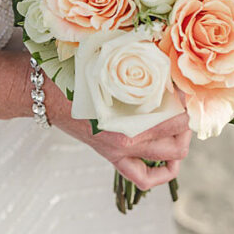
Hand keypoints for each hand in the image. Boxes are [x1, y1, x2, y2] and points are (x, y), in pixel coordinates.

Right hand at [43, 76, 190, 190]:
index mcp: (129, 118)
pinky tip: (170, 160)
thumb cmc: (78, 75)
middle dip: (188, 125)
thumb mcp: (113, 64)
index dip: (188, 102)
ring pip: (170, 160)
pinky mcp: (113, 157)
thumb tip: (170, 56)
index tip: (186, 88)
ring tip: (180, 126)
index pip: (177, 117)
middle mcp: (128, 140)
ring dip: (180, 143)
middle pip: (179, 142)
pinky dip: (162, 173)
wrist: (45, 95)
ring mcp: (121, 151)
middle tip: (184, 107)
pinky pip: (143, 177)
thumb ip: (143, 63)